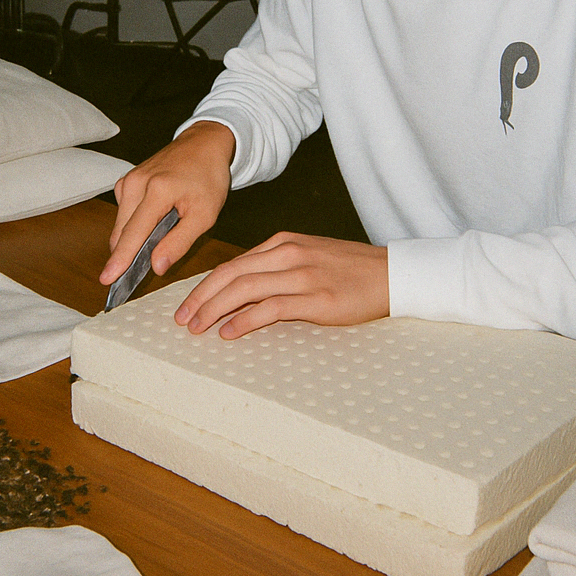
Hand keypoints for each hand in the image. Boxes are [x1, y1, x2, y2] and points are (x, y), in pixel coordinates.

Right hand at [102, 121, 235, 286]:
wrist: (203, 145)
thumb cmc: (207, 178)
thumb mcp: (205, 215)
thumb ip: (179, 242)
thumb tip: (156, 266)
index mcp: (157, 191)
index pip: (133, 233)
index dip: (120, 260)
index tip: (107, 279)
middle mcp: (136, 184)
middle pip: (122, 232)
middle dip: (126, 255)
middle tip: (136, 275)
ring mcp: (128, 181)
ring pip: (121, 225)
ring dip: (133, 240)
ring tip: (159, 238)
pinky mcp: (126, 182)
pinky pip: (125, 213)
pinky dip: (135, 225)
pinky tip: (154, 222)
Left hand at [175, 232, 388, 339]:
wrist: (393, 274)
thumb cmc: (350, 271)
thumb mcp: (309, 257)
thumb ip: (277, 269)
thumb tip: (242, 290)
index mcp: (283, 243)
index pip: (233, 263)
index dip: (205, 284)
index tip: (187, 303)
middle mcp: (289, 254)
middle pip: (231, 273)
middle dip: (200, 297)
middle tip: (181, 319)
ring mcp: (303, 275)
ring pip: (245, 288)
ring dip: (214, 309)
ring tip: (197, 327)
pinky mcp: (317, 299)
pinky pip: (271, 307)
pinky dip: (245, 319)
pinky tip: (229, 332)